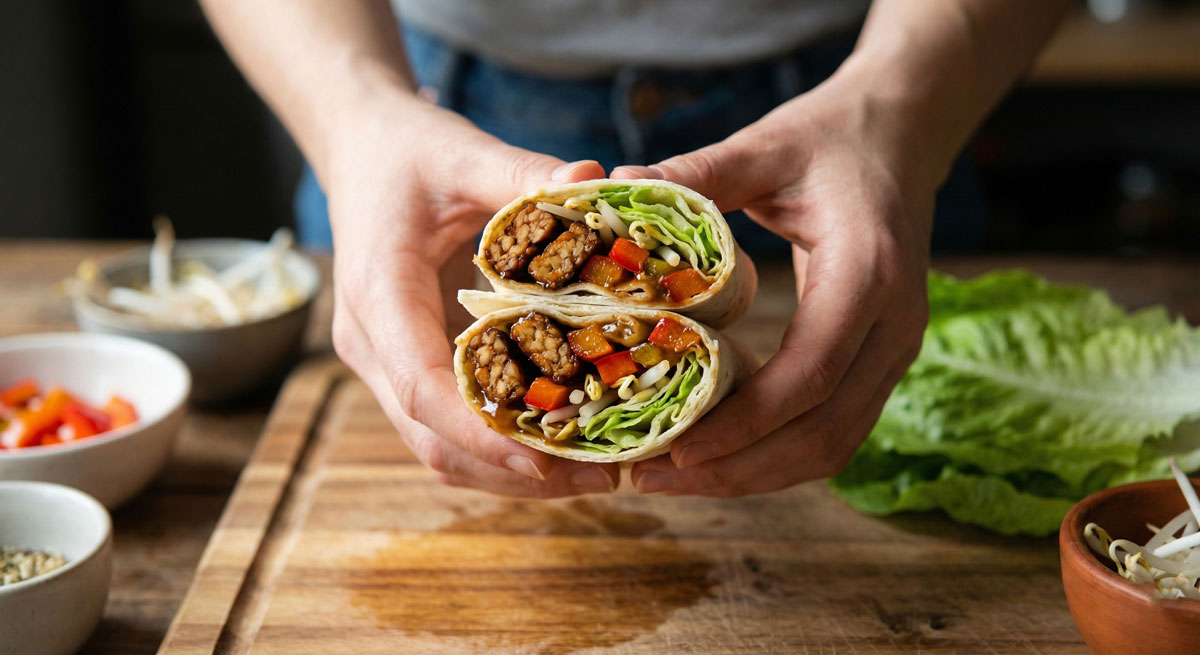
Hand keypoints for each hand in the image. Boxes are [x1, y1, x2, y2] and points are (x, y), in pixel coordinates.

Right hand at [324, 92, 618, 495]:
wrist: (360, 150)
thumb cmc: (407, 150)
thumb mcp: (463, 152)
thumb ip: (523, 174)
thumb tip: (592, 180)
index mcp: (377, 291)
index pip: (421, 385)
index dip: (480, 431)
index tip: (546, 459)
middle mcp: (371, 341)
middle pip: (431, 438)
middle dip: (513, 469)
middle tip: (605, 475)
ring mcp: (386, 360)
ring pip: (437, 447)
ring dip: (510, 470)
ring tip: (598, 472)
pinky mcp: (409, 364)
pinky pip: (448, 425)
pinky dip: (501, 445)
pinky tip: (564, 442)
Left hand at [614, 66, 934, 495]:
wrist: (901, 135)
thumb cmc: (831, 138)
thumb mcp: (765, 145)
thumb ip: (699, 173)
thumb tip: (614, 188)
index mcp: (869, 274)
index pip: (810, 375)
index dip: (743, 422)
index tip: (675, 445)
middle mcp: (894, 326)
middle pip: (823, 433)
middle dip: (737, 468)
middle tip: (654, 477)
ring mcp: (894, 351)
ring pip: (832, 446)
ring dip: (755, 474)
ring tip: (674, 477)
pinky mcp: (880, 362)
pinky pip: (834, 432)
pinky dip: (776, 456)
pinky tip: (718, 456)